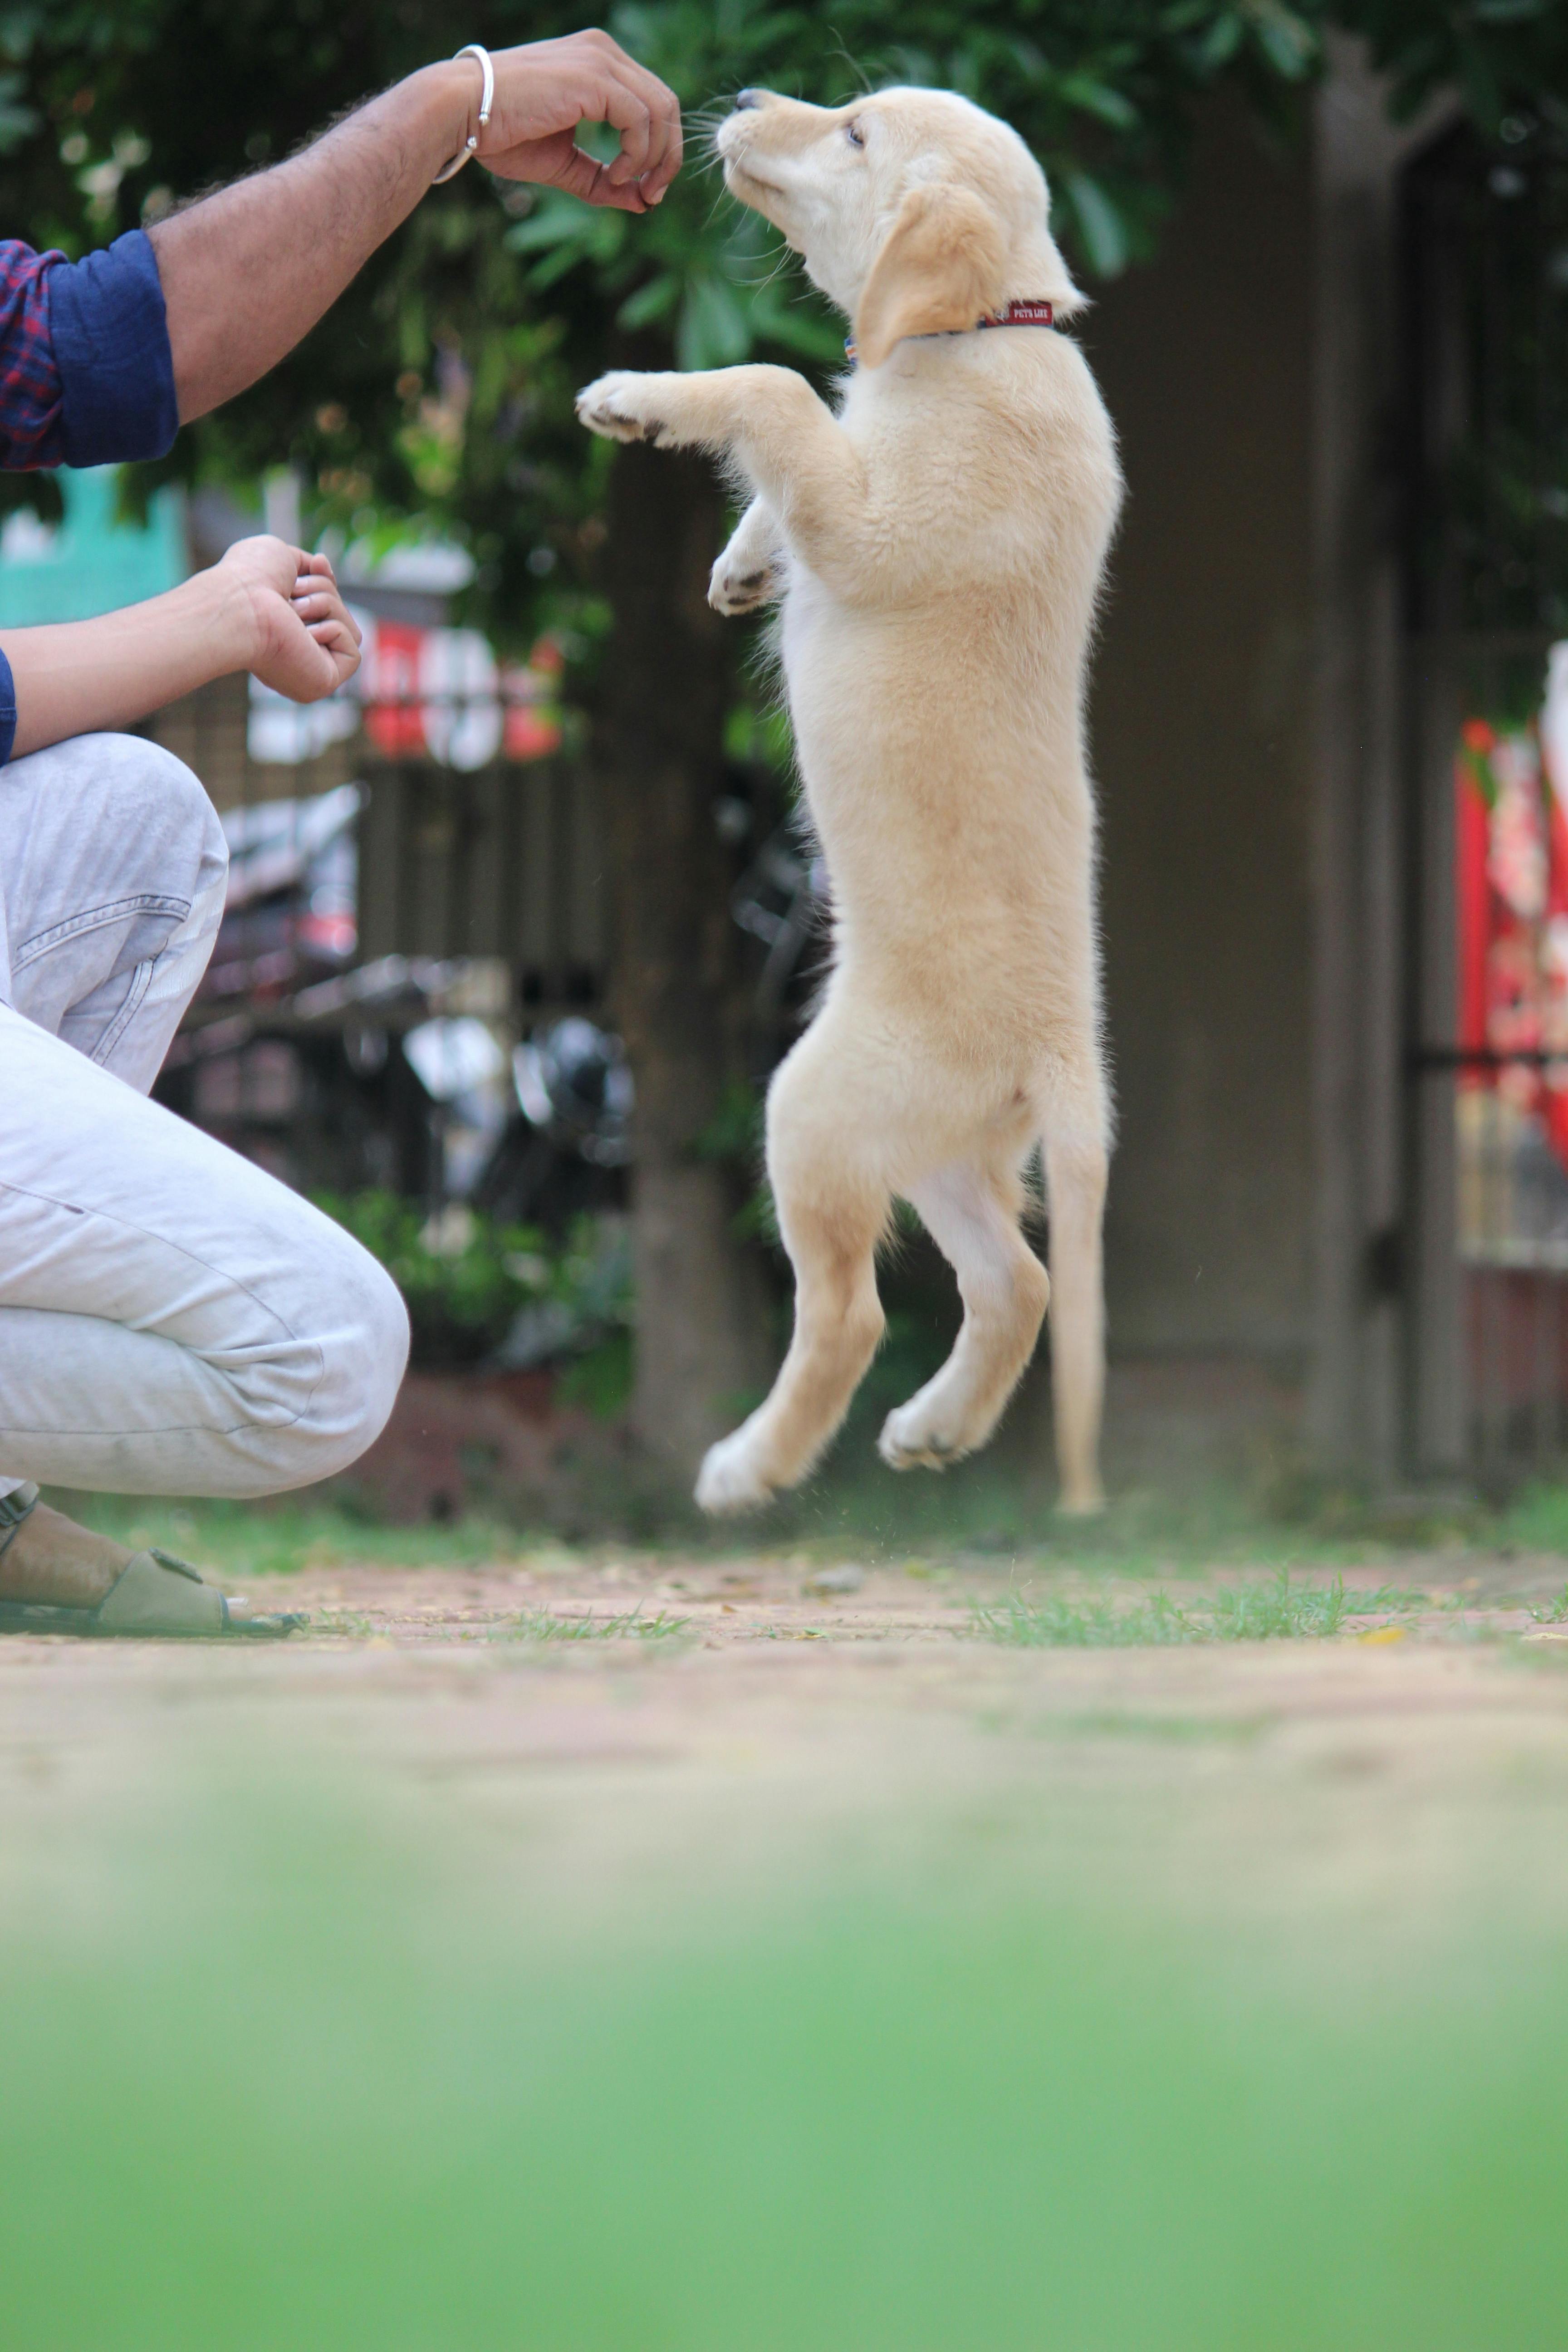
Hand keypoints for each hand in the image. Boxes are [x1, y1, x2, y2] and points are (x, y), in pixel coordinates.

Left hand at [216, 537, 362, 702]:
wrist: (240, 603)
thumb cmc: (248, 578)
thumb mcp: (280, 558)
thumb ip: (304, 567)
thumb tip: (322, 566)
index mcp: (282, 629)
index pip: (325, 608)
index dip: (324, 582)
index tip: (316, 562)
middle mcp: (295, 652)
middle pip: (340, 614)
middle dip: (323, 590)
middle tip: (292, 592)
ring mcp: (310, 669)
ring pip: (350, 629)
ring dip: (326, 606)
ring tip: (293, 610)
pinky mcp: (324, 681)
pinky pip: (353, 650)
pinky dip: (334, 630)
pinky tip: (304, 635)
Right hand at [468, 32, 681, 211]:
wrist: (463, 111)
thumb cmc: (503, 133)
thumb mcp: (564, 163)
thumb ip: (604, 180)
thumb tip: (644, 203)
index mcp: (599, 63)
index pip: (654, 100)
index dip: (662, 149)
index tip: (649, 188)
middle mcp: (604, 52)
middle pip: (666, 103)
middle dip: (667, 156)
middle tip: (652, 194)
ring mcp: (600, 59)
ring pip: (660, 109)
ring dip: (654, 159)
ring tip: (627, 184)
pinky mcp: (593, 77)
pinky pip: (639, 119)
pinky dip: (636, 153)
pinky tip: (614, 172)